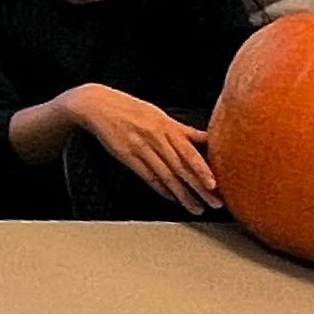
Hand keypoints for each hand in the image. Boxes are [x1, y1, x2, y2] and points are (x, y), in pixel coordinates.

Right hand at [63, 83, 220, 213]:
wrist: (98, 105)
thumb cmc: (130, 109)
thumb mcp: (159, 115)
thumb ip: (184, 130)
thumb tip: (208, 138)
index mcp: (166, 126)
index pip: (188, 152)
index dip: (202, 169)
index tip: (215, 185)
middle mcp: (155, 138)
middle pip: (181, 167)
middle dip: (199, 188)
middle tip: (214, 203)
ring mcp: (141, 149)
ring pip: (166, 176)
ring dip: (183, 195)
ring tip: (196, 208)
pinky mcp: (128, 157)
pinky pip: (148, 176)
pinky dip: (162, 189)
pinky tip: (173, 199)